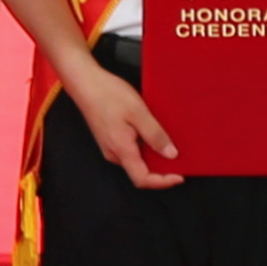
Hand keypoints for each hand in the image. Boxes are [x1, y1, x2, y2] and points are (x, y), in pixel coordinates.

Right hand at [66, 64, 181, 188]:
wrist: (85, 83)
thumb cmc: (109, 95)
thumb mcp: (138, 112)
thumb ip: (154, 135)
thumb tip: (171, 155)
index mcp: (121, 150)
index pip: (142, 179)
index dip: (162, 182)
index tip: (179, 176)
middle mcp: (114, 154)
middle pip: (140, 172)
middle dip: (161, 169)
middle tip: (181, 159)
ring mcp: (111, 148)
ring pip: (136, 161)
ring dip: (153, 157)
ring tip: (170, 145)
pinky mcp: (111, 140)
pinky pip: (131, 151)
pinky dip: (145, 148)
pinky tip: (154, 135)